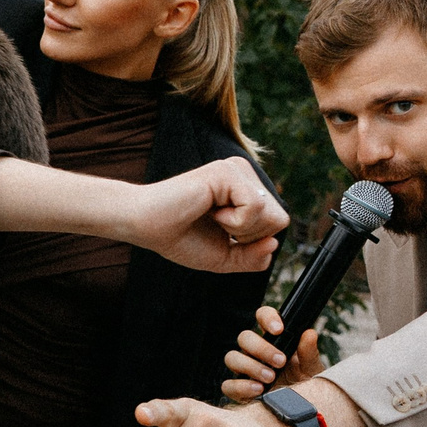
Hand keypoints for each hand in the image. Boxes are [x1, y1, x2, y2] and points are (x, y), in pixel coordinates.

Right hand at [125, 158, 285, 273]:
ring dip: (241, 229)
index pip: (277, 222)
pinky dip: (233, 222)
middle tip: (218, 226)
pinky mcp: (226, 171)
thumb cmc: (180, 238)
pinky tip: (210, 211)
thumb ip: (253, 257)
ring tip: (213, 217)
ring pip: (271, 213)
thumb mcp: (225, 257)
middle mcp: (244, 174)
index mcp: (245, 189)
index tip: (223, 234)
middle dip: (250, 236)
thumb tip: (275, 244)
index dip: (254, 241)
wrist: (147, 228)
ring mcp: (235, 169)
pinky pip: (254, 207)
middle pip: (280, 218)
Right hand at [220, 305, 325, 399]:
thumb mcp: (312, 369)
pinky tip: (259, 391)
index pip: (263, 317)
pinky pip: (228, 384)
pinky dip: (241, 386)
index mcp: (273, 339)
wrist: (301, 412)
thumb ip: (309, 353)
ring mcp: (244, 370)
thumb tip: (309, 334)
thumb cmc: (306, 385)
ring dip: (250, 366)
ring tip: (270, 378)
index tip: (279, 329)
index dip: (267, 318)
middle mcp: (255, 352)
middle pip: (244, 337)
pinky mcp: (238, 390)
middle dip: (261, 348)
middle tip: (280, 361)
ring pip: (232, 358)